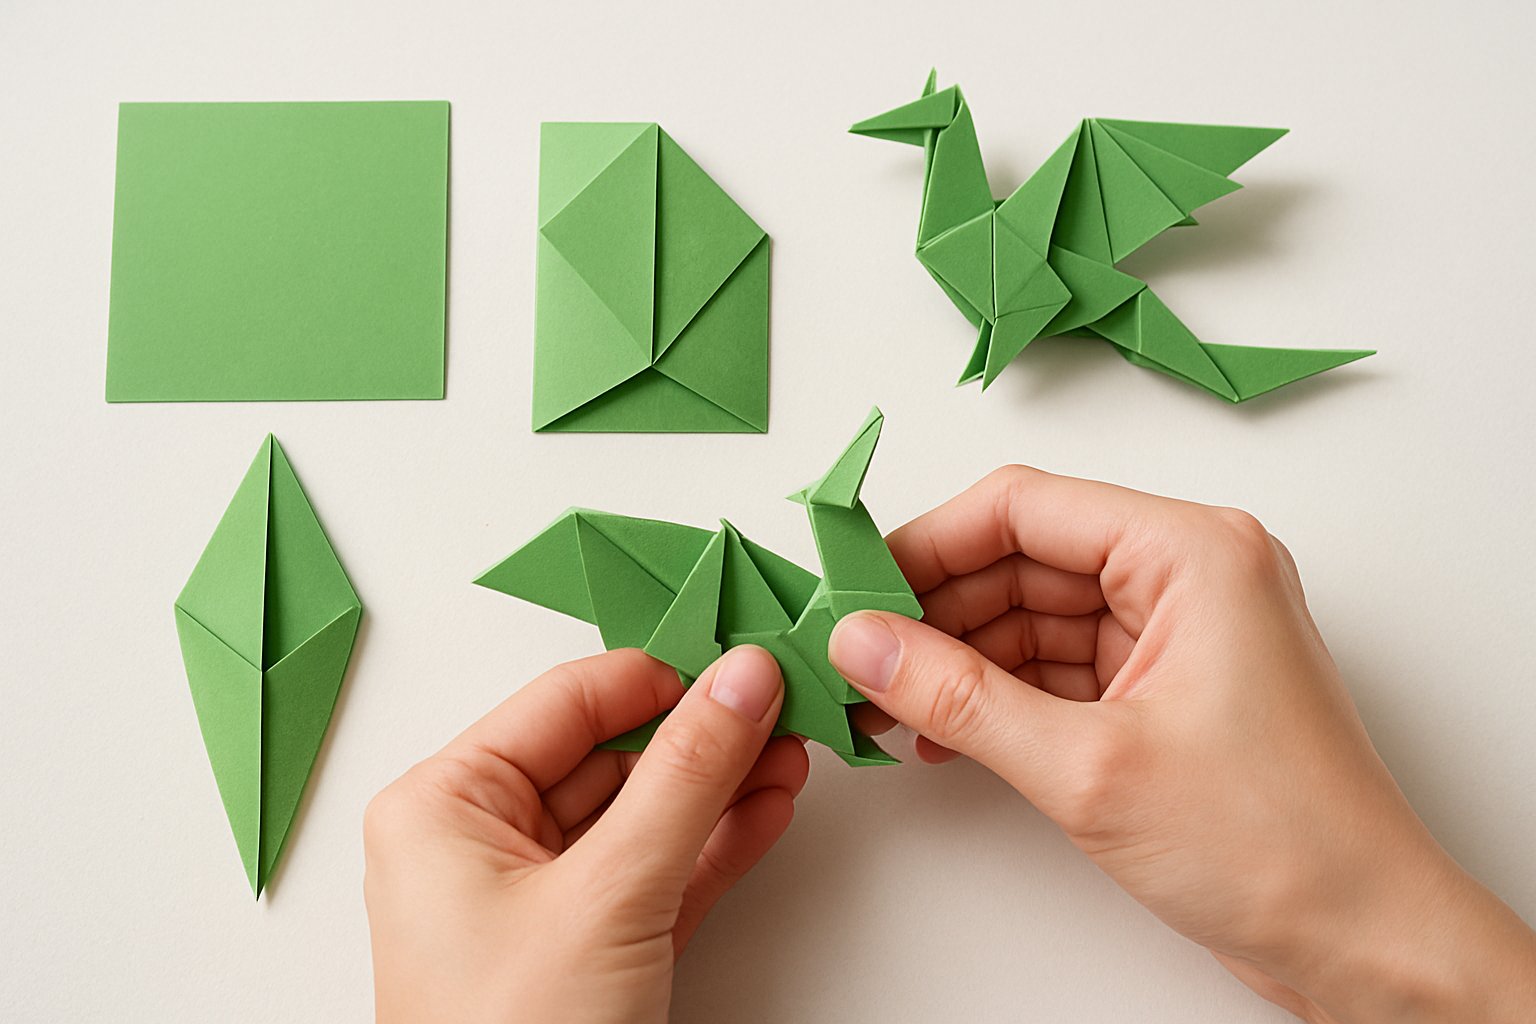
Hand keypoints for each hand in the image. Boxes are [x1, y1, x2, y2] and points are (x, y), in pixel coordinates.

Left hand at [364, 645, 807, 1023]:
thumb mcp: (607, 893)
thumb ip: (684, 776)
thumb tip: (739, 681)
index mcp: (446, 805)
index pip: (569, 702)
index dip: (663, 675)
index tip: (742, 657)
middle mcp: (483, 840)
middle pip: (613, 754)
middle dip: (704, 733)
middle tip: (781, 701)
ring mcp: (540, 896)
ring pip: (645, 812)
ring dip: (721, 784)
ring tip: (791, 749)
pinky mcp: (590, 944)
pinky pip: (659, 869)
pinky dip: (716, 841)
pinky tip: (768, 806)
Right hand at [830, 466, 1535, 1022]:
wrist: (1363, 942)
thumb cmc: (1277, 845)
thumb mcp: (1088, 767)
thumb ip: (961, 697)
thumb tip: (866, 644)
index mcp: (1191, 551)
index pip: (1025, 508)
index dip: (929, 544)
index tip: (857, 586)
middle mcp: (1186, 574)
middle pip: (1023, 560)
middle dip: (936, 612)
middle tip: (858, 656)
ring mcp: (1176, 633)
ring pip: (1033, 617)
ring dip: (959, 660)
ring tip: (887, 705)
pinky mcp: (1163, 690)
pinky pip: (1058, 667)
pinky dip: (999, 696)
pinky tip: (943, 733)